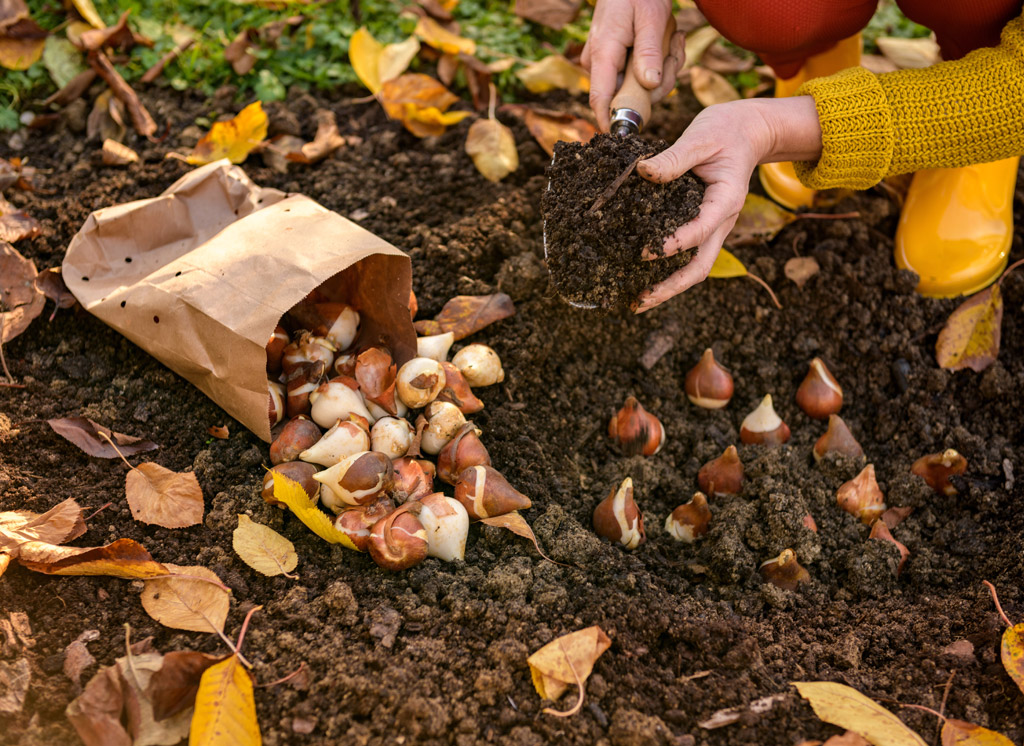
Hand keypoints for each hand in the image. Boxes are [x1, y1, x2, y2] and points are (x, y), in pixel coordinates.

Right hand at [581, 0, 674, 131]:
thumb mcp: (650, 18)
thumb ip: (648, 52)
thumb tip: (649, 85)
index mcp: (603, 54)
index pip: (600, 100)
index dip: (612, 122)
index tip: (628, 137)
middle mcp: (601, 64)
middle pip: (630, 96)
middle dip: (660, 81)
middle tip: (675, 48)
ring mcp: (608, 64)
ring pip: (641, 87)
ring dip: (665, 67)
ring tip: (674, 37)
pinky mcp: (618, 62)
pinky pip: (642, 75)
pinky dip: (661, 62)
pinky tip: (669, 38)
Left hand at [633, 96, 823, 312]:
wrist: (747, 132)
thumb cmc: (725, 130)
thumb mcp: (700, 137)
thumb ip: (673, 158)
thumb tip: (643, 172)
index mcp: (726, 201)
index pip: (699, 230)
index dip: (673, 244)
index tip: (645, 253)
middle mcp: (721, 222)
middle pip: (700, 267)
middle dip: (670, 288)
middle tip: (639, 302)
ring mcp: (713, 228)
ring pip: (694, 268)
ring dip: (668, 287)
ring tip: (637, 301)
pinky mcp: (702, 226)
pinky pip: (686, 255)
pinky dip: (667, 270)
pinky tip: (642, 277)